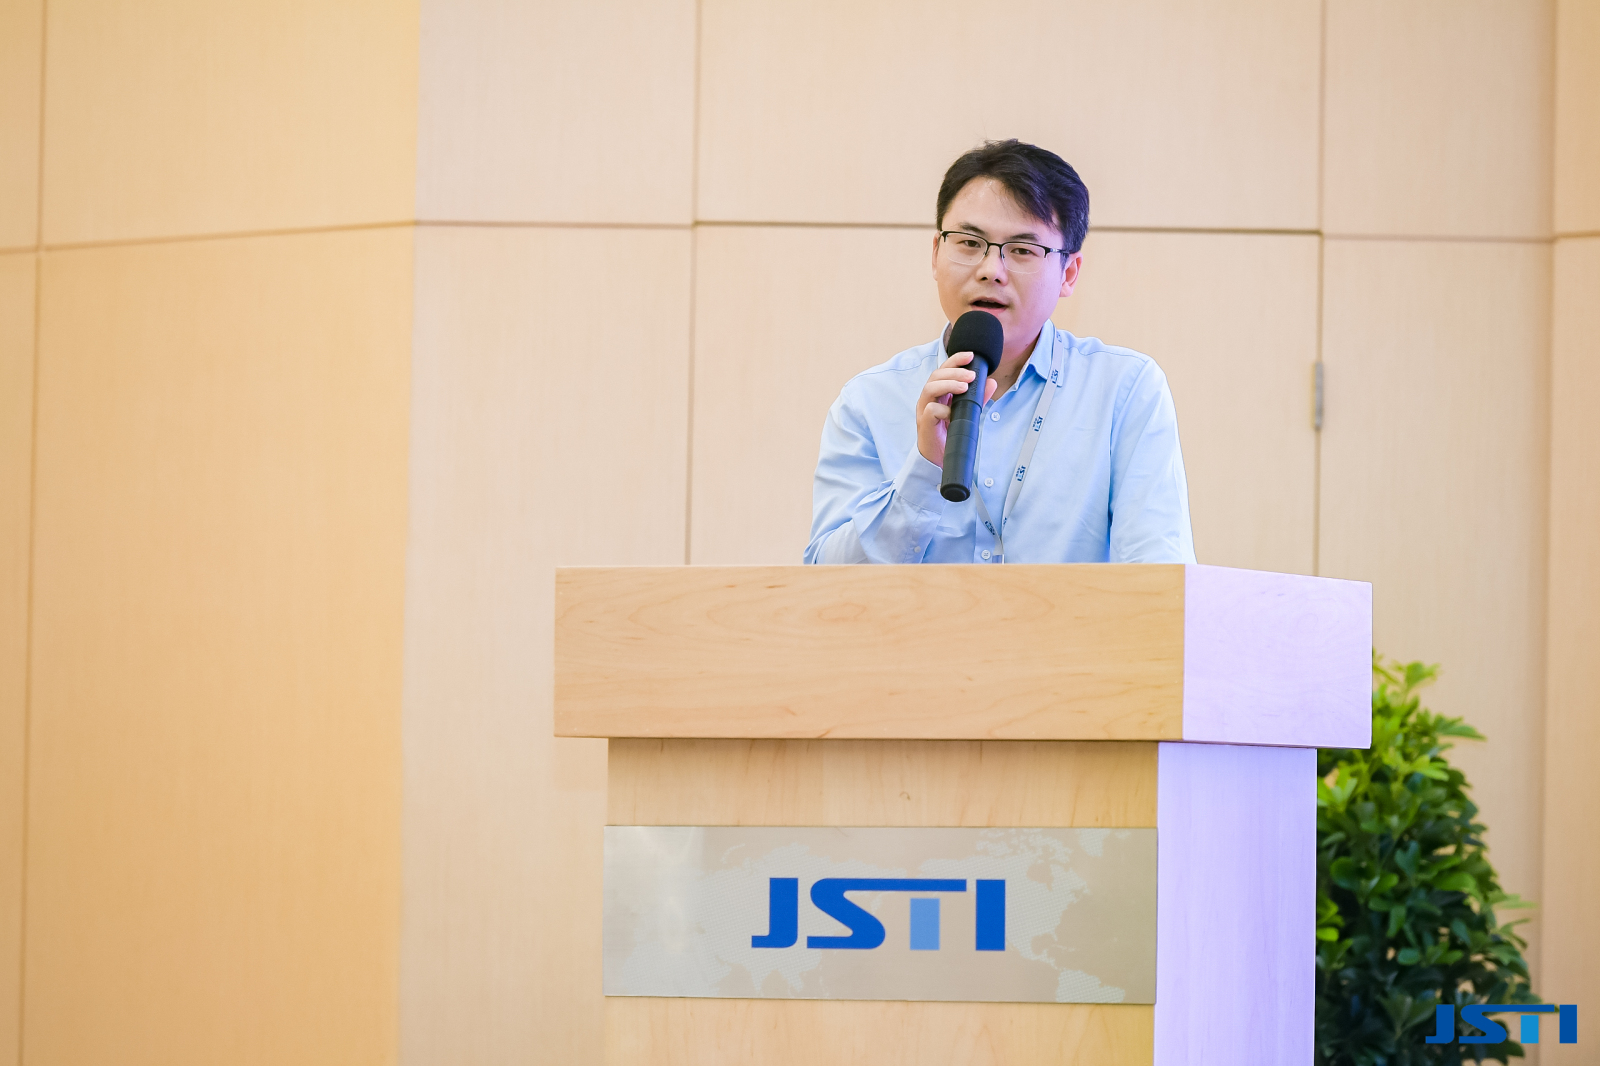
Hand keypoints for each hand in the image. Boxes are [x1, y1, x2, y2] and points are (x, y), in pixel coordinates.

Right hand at [916, 351, 997, 466]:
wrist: (939, 457)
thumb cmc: (950, 433)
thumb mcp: (968, 412)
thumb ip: (978, 397)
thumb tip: (991, 382)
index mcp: (938, 392)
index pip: (944, 369)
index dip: (956, 360)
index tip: (971, 356)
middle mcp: (929, 398)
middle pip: (936, 375)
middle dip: (955, 371)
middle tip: (971, 375)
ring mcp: (924, 409)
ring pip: (930, 388)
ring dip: (949, 384)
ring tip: (965, 387)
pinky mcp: (924, 423)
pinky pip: (930, 410)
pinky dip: (943, 409)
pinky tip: (953, 414)